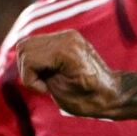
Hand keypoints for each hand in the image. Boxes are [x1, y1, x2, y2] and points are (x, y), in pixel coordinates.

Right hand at [17, 30, 131, 118]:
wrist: (112, 94)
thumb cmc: (88, 100)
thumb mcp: (58, 91)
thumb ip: (37, 73)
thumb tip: (24, 60)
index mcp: (67, 51)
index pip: (28, 58)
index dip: (30, 79)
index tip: (46, 90)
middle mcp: (67, 37)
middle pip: (24, 48)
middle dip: (27, 69)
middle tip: (44, 84)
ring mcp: (68, 34)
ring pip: (28, 45)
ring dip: (30, 64)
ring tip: (47, 77)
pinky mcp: (68, 37)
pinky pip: (39, 44)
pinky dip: (38, 59)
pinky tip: (51, 70)